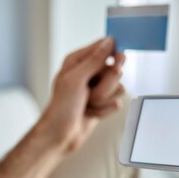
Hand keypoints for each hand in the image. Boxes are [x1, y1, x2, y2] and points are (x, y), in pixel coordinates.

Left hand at [37, 37, 125, 153]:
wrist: (60, 135)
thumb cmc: (62, 107)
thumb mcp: (76, 79)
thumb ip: (94, 60)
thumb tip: (109, 41)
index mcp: (78, 61)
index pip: (104, 47)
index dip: (113, 55)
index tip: (116, 63)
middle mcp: (88, 72)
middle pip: (115, 69)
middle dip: (105, 85)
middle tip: (90, 92)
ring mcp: (97, 88)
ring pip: (118, 87)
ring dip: (103, 99)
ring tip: (87, 104)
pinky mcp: (103, 102)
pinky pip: (116, 102)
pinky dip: (104, 110)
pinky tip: (91, 113)